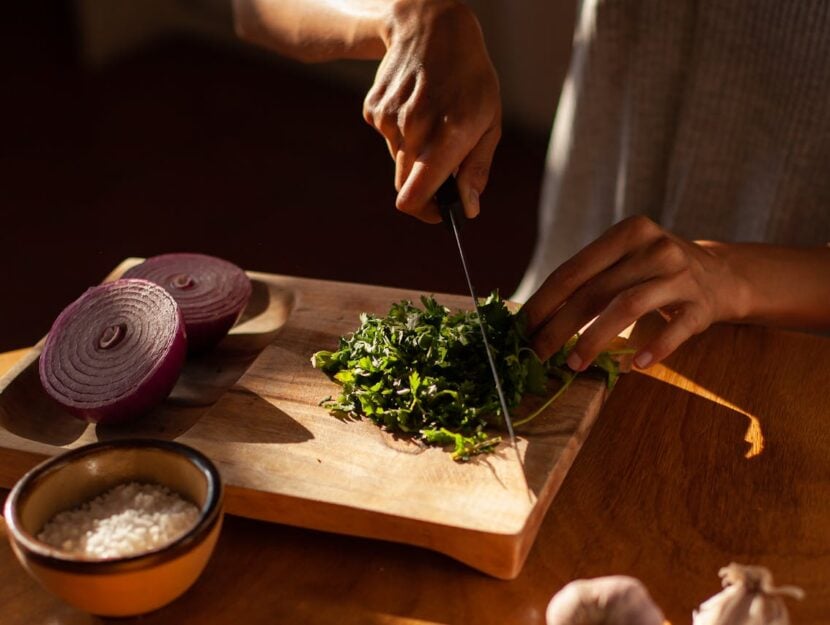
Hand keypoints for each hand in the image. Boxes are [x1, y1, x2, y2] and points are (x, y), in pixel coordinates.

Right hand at [363, 0, 500, 222]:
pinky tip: (416, 106)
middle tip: (445, 168)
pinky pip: (387, 139)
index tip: (440, 212)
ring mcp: (389, 118)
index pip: (416, 196)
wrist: (431, 28)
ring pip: (398, 160)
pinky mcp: (374, 110)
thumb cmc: (470, 79)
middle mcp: (413, 129)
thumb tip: (467, 209)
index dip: (426, 213)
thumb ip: (477, 169)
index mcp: (447, 136)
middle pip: (406, 185)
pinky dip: (402, 134)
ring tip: (434, 119)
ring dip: (415, 153)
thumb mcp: (490, 122)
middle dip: (424, 186)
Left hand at [521, 216, 747, 369]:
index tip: (522, 329)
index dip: (544, 302)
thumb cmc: (655, 271)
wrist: (722, 275)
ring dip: (595, 339)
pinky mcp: (702, 305)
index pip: (574, 270)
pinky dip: (653, 347)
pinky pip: (674, 330)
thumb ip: (589, 279)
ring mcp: (681, 275)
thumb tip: (534, 318)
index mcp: (628, 233)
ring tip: (573, 364)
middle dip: (559, 326)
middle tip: (536, 354)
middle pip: (595, 291)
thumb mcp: (625, 260)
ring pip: (627, 307)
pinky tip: (635, 365)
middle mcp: (655, 248)